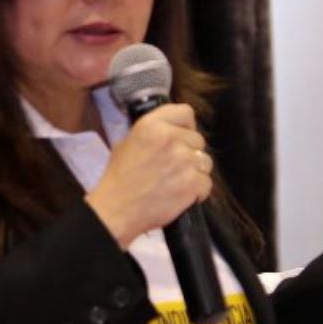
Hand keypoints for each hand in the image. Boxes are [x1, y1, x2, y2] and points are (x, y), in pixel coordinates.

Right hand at [85, 103, 211, 248]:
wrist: (116, 210)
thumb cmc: (118, 179)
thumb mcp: (126, 143)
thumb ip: (152, 133)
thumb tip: (171, 131)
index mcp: (152, 125)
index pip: (185, 113)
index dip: (186, 126)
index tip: (182, 137)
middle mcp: (170, 138)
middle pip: (198, 140)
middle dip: (190, 153)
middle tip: (175, 167)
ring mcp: (184, 161)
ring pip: (205, 162)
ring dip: (195, 172)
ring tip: (177, 183)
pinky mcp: (193, 183)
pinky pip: (206, 183)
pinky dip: (197, 192)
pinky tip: (181, 196)